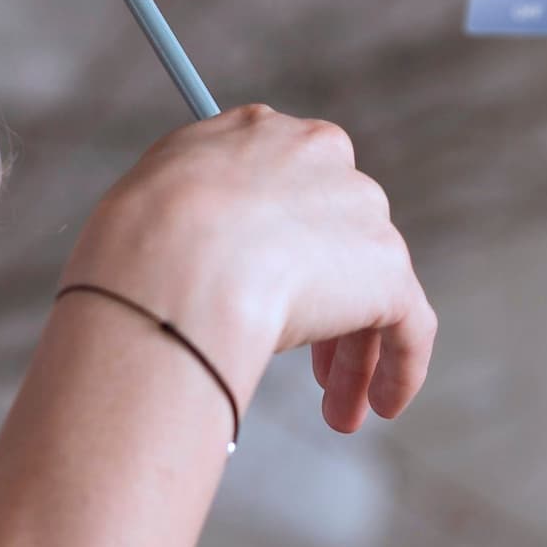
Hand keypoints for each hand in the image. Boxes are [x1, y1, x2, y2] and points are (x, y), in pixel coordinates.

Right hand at [68, 106, 434, 433]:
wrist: (172, 262)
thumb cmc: (136, 244)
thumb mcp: (153, 206)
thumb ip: (190, 218)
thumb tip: (198, 264)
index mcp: (259, 134)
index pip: (288, 190)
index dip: (281, 248)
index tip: (268, 292)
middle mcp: (320, 157)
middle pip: (336, 238)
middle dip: (324, 306)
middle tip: (307, 369)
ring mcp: (360, 210)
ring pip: (371, 287)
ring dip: (354, 354)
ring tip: (337, 413)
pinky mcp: (388, 267)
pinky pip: (410, 323)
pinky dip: (401, 366)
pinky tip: (382, 406)